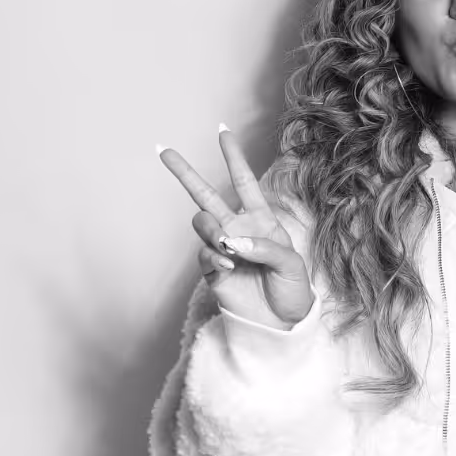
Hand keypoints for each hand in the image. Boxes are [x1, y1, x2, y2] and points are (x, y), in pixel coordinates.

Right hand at [158, 127, 313, 329]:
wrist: (282, 324)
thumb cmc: (293, 290)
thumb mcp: (291, 265)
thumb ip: (265, 248)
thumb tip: (233, 242)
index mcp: (261, 219)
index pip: (244, 182)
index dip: (233, 156)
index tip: (222, 130)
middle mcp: (238, 229)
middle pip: (205, 194)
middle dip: (185, 172)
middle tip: (163, 151)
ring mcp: (222, 249)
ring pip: (202, 223)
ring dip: (212, 231)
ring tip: (228, 249)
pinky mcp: (211, 271)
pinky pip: (203, 254)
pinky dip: (214, 257)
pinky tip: (229, 267)